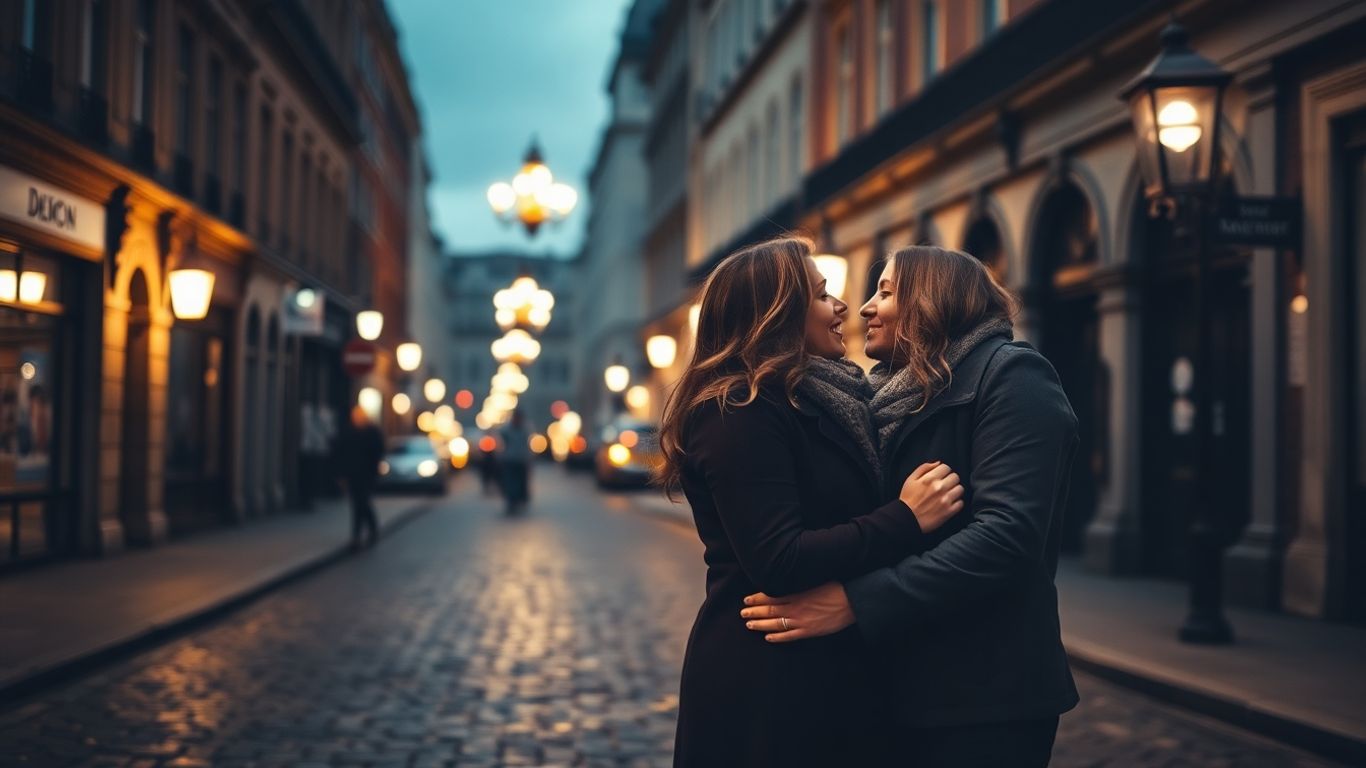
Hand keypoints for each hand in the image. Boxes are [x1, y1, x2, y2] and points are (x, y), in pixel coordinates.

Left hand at [739, 582, 853, 642]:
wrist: (852, 600)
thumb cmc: (836, 586)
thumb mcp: (814, 579)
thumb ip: (799, 582)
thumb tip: (787, 579)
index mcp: (796, 592)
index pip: (771, 596)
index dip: (757, 598)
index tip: (746, 599)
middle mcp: (795, 607)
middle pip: (769, 610)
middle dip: (754, 612)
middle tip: (742, 613)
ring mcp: (801, 620)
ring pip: (775, 624)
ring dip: (760, 624)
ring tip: (749, 624)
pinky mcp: (809, 631)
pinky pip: (789, 636)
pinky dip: (777, 637)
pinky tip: (768, 638)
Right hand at [899, 461, 963, 532]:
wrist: (906, 519)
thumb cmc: (907, 499)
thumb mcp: (910, 479)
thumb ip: (924, 468)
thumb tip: (938, 463)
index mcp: (930, 478)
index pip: (946, 468)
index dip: (943, 471)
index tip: (941, 476)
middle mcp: (940, 488)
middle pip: (955, 477)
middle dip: (950, 480)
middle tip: (945, 485)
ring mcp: (945, 500)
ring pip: (960, 489)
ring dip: (955, 490)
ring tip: (948, 494)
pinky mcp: (949, 511)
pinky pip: (961, 503)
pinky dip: (956, 503)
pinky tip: (949, 503)